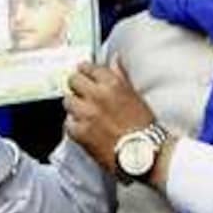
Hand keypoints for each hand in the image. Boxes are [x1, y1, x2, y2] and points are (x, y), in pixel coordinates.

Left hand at [64, 59, 155, 174]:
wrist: (143, 154)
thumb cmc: (144, 127)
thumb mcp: (135, 95)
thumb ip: (120, 75)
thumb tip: (114, 59)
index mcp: (112, 83)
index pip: (88, 67)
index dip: (85, 71)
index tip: (85, 74)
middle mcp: (96, 95)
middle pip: (72, 80)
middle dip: (77, 85)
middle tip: (82, 93)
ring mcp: (86, 113)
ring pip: (67, 101)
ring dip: (74, 105)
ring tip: (84, 113)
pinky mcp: (80, 132)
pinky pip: (68, 123)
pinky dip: (74, 126)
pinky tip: (84, 128)